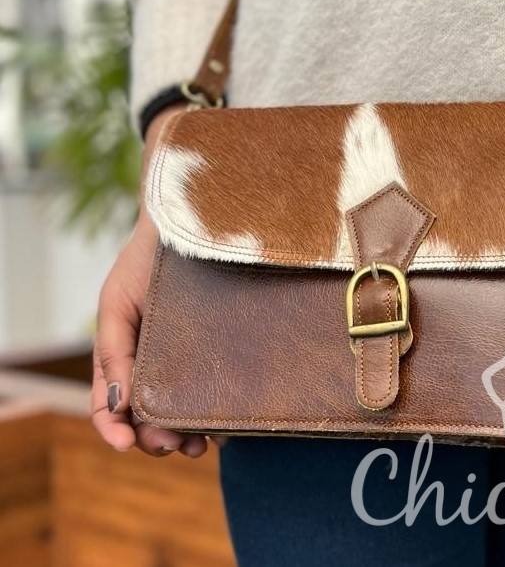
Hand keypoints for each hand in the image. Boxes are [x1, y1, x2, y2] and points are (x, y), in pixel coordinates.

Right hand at [91, 106, 206, 456]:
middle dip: (157, 438)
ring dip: (187, 432)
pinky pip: (217, 383)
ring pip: (184, 406)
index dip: (114, 429)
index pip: (111, 404)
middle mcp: (156, 358)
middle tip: (176, 447)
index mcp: (124, 353)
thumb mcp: (119, 302)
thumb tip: (118, 406)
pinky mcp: (222, 346)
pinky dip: (216, 408)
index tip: (126, 444)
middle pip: (150, 414)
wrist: (191, 222)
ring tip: (201, 445)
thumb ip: (114, 352)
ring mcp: (191, 355)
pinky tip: (228, 422)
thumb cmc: (147, 261)